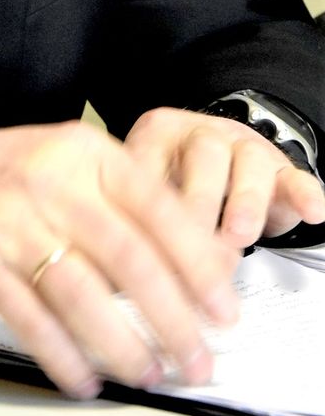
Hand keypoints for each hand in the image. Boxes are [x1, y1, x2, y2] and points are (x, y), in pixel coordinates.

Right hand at [0, 122, 241, 398]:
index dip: (199, 266)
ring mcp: (10, 219)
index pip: (159, 208)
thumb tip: (183, 277)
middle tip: (196, 360)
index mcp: (82, 151)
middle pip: (131, 257)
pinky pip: (33, 320)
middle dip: (175, 320)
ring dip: (125, 345)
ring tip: (148, 374)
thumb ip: (114, 208)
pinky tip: (85, 379)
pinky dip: (65, 358)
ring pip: (85, 295)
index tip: (223, 310)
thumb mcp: (57, 168)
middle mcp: (50, 179)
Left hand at [124, 106, 324, 247]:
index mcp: (156, 135)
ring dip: (244, 201)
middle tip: (192, 249)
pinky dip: (303, 194)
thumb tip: (111, 281)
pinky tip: (312, 213)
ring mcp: (242, 147)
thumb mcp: (140, 188)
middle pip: (201, 159)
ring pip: (248, 163)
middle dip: (199, 206)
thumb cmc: (171, 178)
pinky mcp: (279, 166)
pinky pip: (294, 175)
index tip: (140, 249)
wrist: (213, 149)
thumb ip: (131, 221)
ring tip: (239, 235)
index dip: (146, 207)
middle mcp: (200, 135)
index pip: (148, 162)